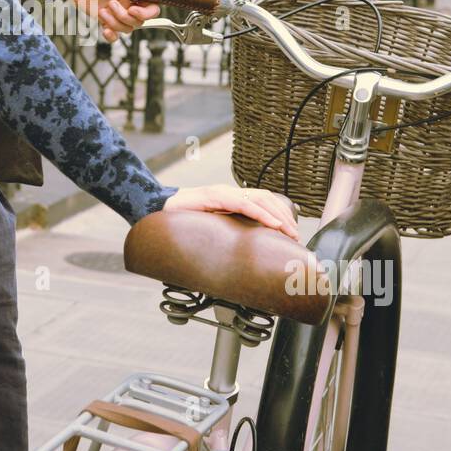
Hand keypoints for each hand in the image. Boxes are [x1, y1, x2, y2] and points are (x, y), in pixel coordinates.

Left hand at [57, 0, 167, 41]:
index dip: (147, 14)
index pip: (153, 8)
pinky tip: (104, 28)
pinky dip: (111, 36)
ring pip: (127, 29)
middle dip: (126, 18)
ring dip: (115, 23)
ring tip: (103, 10)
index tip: (134, 10)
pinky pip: (114, 36)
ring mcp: (117, 13)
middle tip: (112, 5)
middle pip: (140, 22)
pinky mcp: (105, 20)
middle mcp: (129, 3)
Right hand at [162, 185, 300, 240]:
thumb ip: (224, 234)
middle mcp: (229, 192)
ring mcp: (222, 192)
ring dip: (278, 215)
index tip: (291, 233)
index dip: (279, 214)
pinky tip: (273, 224)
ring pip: (260, 199)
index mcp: (229, 199)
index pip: (262, 200)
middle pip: (266, 198)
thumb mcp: (209, 229)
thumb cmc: (180, 222)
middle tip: (295, 236)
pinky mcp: (215, 196)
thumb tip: (238, 258)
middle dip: (284, 215)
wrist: (156, 209)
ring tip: (288, 231)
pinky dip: (262, 213)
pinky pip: (244, 203)